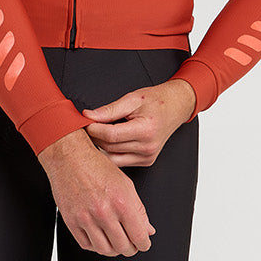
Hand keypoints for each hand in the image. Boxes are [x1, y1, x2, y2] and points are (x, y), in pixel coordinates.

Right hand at [37, 128, 155, 256]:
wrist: (69, 158)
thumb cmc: (97, 167)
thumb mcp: (126, 184)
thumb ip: (139, 210)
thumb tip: (148, 230)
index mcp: (121, 202)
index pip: (139, 236)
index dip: (144, 244)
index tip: (143, 244)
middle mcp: (104, 212)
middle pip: (122, 247)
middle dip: (130, 249)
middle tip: (131, 245)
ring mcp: (86, 218)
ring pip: (104, 250)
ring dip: (113, 250)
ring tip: (115, 243)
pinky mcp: (71, 221)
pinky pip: (86, 245)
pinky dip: (95, 246)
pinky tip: (100, 238)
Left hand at [81, 77, 195, 167]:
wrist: (176, 107)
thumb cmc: (156, 101)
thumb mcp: (132, 99)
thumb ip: (109, 110)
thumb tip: (89, 116)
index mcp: (146, 130)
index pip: (110, 135)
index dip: (93, 129)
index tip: (85, 122)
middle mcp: (147, 147)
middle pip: (109, 147)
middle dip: (95, 136)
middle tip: (88, 125)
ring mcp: (147, 157)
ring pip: (111, 157)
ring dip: (101, 145)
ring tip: (99, 132)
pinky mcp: (145, 161)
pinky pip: (120, 161)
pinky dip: (111, 152)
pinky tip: (110, 141)